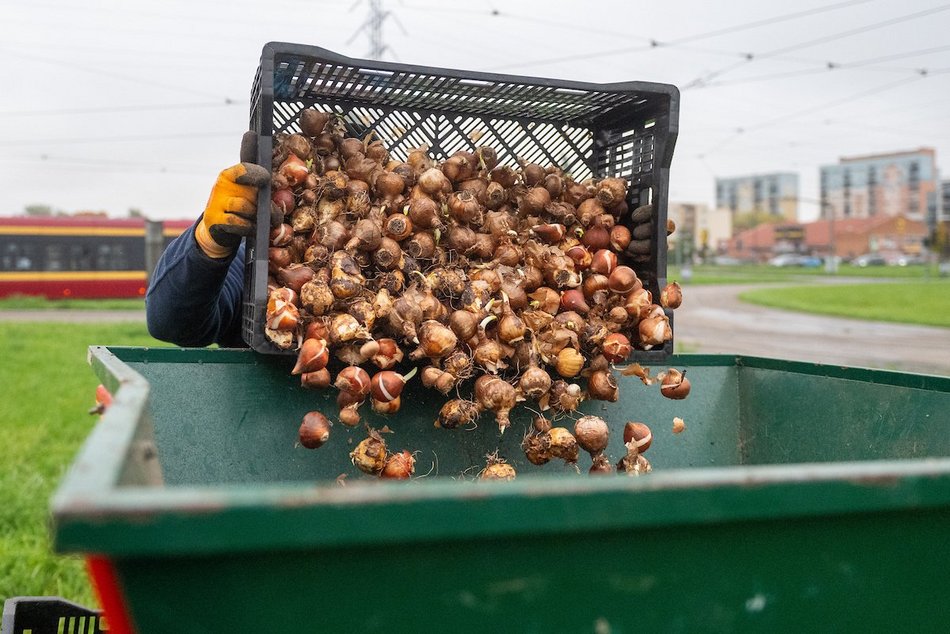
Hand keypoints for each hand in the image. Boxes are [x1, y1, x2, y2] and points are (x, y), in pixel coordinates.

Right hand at [194, 131, 270, 257]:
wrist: (217, 229)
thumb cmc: (239, 209)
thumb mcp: (248, 196)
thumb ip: (263, 189)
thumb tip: (284, 183)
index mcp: (230, 175)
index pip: (243, 169)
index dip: (257, 174)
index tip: (269, 180)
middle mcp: (221, 186)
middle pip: (251, 192)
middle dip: (268, 205)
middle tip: (277, 216)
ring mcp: (216, 202)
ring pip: (245, 206)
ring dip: (259, 216)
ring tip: (268, 223)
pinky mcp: (214, 220)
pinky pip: (238, 222)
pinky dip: (249, 227)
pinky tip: (254, 229)